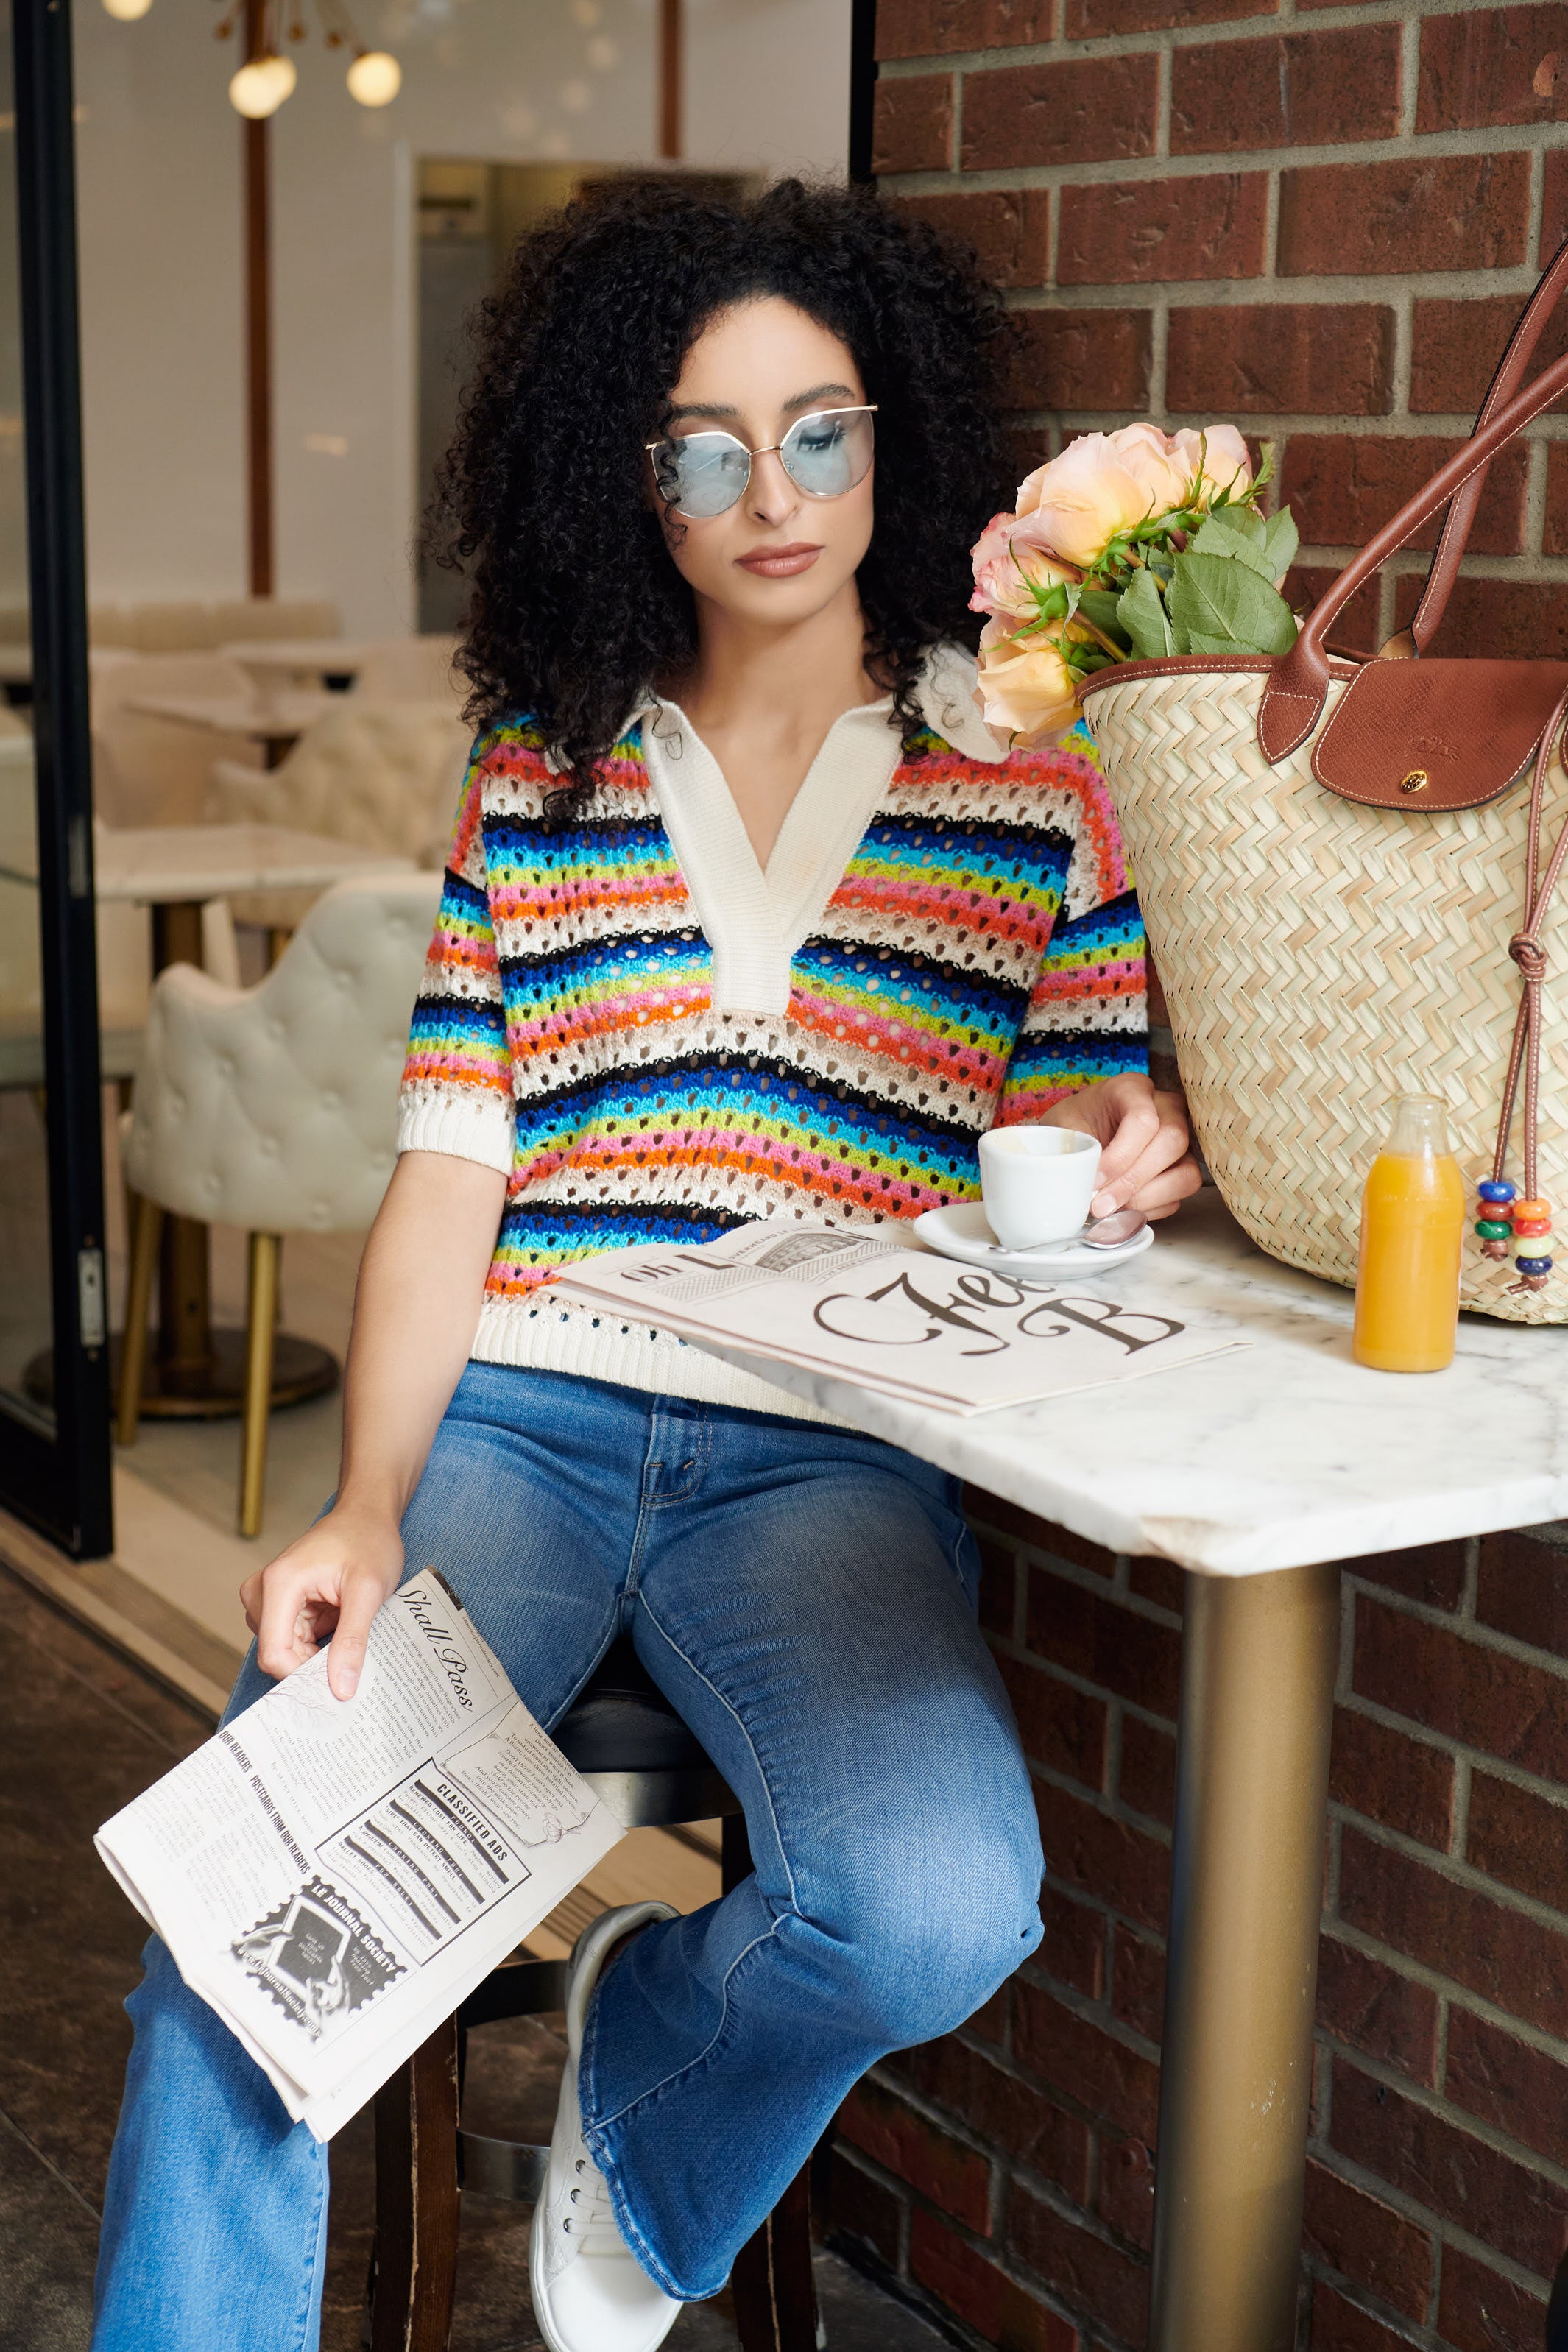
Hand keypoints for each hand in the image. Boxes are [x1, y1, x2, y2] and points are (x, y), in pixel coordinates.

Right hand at [240, 1501, 404, 1699]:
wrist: (367, 1514)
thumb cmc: (368, 1541)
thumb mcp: (369, 1591)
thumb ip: (352, 1641)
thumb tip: (340, 1689)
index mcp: (278, 1584)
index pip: (274, 1655)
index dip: (303, 1677)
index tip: (337, 1686)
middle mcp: (263, 1591)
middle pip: (278, 1655)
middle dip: (313, 1664)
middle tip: (352, 1658)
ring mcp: (268, 1598)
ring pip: (286, 1651)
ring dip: (318, 1651)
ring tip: (348, 1629)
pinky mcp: (280, 1603)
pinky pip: (293, 1640)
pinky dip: (318, 1642)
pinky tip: (340, 1625)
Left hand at [1041, 1073, 1200, 1221]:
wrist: (1079, 1136)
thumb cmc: (1074, 1126)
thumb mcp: (1064, 1127)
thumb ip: (1076, 1151)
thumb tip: (1088, 1188)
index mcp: (1133, 1089)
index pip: (1143, 1120)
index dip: (1120, 1156)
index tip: (1095, 1180)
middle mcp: (1166, 1109)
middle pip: (1172, 1142)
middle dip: (1133, 1180)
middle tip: (1100, 1204)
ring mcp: (1180, 1140)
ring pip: (1186, 1172)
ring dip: (1147, 1198)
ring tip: (1112, 1209)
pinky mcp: (1183, 1167)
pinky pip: (1181, 1193)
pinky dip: (1153, 1207)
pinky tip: (1124, 1208)